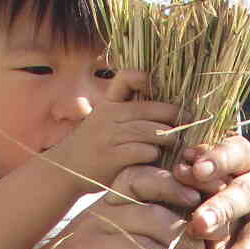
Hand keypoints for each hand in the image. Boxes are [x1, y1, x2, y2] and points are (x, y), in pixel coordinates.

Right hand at [15, 196, 191, 248]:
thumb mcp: (106, 239)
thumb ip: (139, 228)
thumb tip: (191, 231)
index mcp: (106, 203)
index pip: (142, 179)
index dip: (173, 186)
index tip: (201, 199)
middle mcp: (99, 217)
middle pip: (154, 218)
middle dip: (188, 240)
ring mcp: (90, 245)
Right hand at [43, 72, 179, 192]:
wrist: (64, 170)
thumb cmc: (90, 146)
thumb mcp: (101, 119)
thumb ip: (123, 111)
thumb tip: (157, 104)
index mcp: (108, 103)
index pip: (126, 78)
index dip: (144, 79)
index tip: (158, 90)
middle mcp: (109, 115)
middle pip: (150, 109)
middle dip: (172, 116)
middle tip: (185, 122)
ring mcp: (110, 136)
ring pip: (150, 130)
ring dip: (168, 137)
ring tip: (175, 142)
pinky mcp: (112, 157)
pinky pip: (143, 150)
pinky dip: (154, 154)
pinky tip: (156, 157)